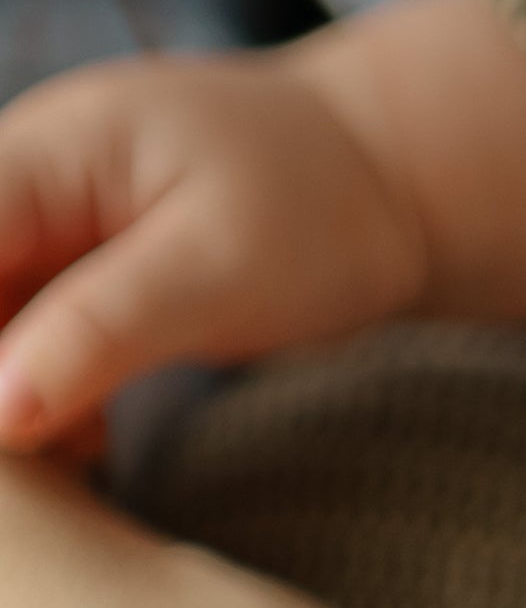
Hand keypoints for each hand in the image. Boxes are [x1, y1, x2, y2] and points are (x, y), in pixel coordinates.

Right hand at [0, 0, 525, 454]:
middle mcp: (29, 183)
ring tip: (72, 457)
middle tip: (34, 457)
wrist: (404, 183)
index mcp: (48, 150)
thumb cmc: (329, 204)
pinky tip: (87, 449)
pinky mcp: (75, 280)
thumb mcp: (219, 269)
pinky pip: (17, 349)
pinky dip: (38, 406)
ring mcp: (47, 231)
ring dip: (9, 405)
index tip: (4, 421)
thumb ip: (100, 329)